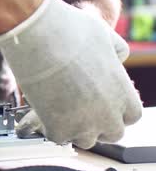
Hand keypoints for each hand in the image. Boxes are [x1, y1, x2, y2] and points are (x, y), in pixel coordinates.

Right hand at [0, 0, 141, 148]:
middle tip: (81, 110)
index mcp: (123, 91)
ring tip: (61, 109)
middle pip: (113, 133)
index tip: (102, 103)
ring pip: (85, 140)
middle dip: (99, 124)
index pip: (132, 116)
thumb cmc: (68, 31)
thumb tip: (117, 58)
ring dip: (76, 128)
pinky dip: (52, 127)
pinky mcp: (58, 128)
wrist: (38, 36)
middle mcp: (108, 112)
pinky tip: (46, 110)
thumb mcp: (105, 35)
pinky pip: (58, 138)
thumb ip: (116, 51)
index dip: (117, 110)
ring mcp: (83, 124)